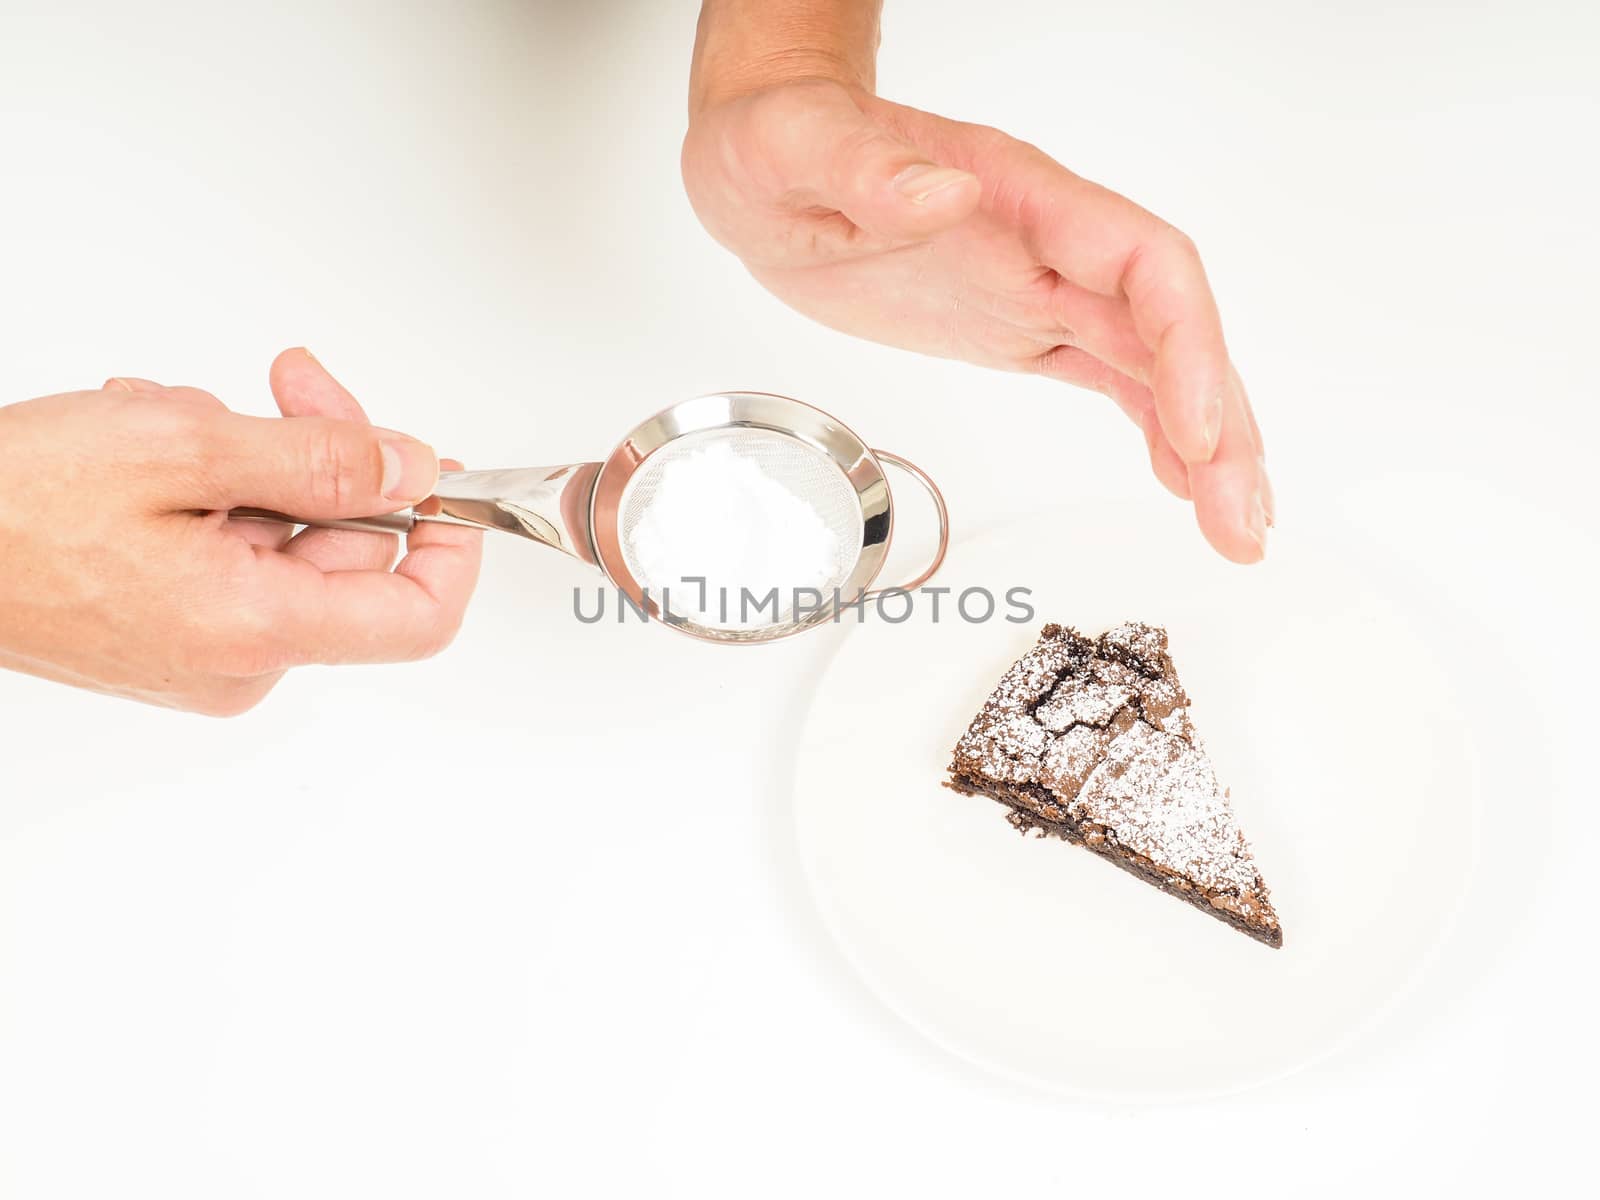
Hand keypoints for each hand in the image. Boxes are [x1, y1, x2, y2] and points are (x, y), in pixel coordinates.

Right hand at [0, 350, 482, 714]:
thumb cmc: (5, 509)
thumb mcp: (182, 451)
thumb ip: (319, 460)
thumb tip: (412, 468)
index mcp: (256, 628)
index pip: (419, 615)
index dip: (451, 542)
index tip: (441, 475)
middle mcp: (242, 659)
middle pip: (352, 551)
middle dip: (326, 452)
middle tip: (288, 383)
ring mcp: (208, 649)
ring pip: (288, 535)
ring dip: (250, 460)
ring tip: (171, 423)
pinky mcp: (177, 629)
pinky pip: (235, 548)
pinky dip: (212, 488)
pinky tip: (150, 451)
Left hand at [681, 77, 1271, 562]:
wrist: (760, 168)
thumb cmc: (782, 141)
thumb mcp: (795, 149)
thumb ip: (871, 173)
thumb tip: (945, 194)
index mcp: (1018, 198)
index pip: (1143, 264)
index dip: (1188, 345)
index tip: (1199, 431)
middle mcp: (1050, 244)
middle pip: (1171, 329)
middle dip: (1222, 424)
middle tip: (1245, 522)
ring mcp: (1038, 288)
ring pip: (1153, 365)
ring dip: (1206, 445)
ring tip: (1239, 529)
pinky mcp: (1014, 326)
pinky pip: (1106, 377)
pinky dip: (1155, 431)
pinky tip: (1184, 482)